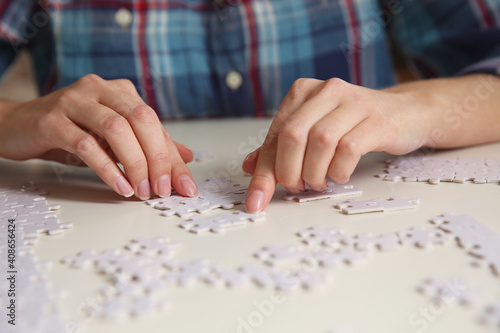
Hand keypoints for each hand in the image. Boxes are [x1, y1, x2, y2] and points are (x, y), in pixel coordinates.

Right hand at [0, 74, 197, 199]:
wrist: (17, 125)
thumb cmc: (70, 130)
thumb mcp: (114, 138)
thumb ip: (149, 145)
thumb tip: (188, 158)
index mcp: (121, 92)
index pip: (155, 124)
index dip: (173, 157)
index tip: (185, 186)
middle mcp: (101, 90)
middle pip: (141, 120)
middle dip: (157, 158)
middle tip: (162, 189)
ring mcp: (75, 101)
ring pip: (116, 129)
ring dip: (134, 163)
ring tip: (142, 190)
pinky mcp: (52, 120)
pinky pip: (86, 144)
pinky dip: (107, 168)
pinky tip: (119, 186)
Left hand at [243, 78, 435, 212]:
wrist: (405, 113)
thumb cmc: (353, 125)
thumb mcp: (314, 129)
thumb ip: (282, 147)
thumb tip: (249, 167)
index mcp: (303, 92)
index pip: (275, 134)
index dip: (263, 172)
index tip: (256, 201)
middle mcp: (326, 91)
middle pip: (293, 135)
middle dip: (288, 172)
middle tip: (296, 188)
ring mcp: (354, 102)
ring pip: (320, 141)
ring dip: (314, 172)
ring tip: (318, 182)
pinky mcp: (377, 120)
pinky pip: (349, 148)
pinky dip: (339, 170)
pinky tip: (340, 175)